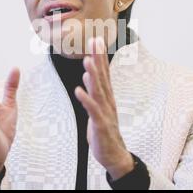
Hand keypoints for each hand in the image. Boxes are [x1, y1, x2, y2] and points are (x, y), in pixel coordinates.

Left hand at [74, 37, 133, 179]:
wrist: (114, 153)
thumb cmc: (105, 129)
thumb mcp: (100, 107)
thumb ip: (95, 90)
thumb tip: (88, 73)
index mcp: (107, 96)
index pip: (104, 73)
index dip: (100, 56)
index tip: (96, 40)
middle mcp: (108, 100)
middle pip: (102, 77)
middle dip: (98, 59)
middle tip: (94, 42)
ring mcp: (105, 112)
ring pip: (98, 90)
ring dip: (93, 75)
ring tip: (87, 61)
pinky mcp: (100, 124)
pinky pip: (92, 110)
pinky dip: (86, 99)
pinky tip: (78, 90)